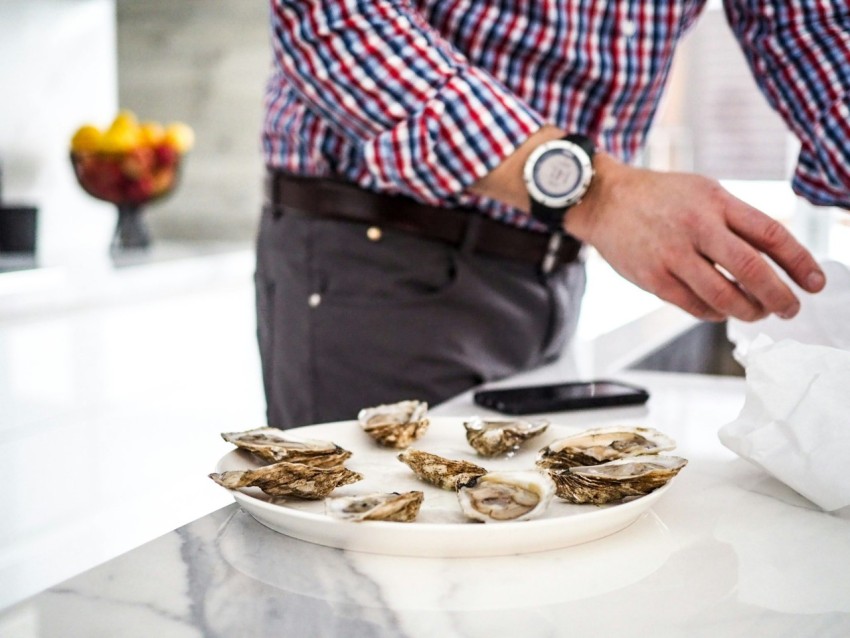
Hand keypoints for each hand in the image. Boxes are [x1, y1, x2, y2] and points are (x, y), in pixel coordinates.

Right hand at [565, 153, 825, 320]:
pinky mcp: (653, 278)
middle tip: (791, 309)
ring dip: (749, 310)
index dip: (800, 262)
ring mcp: (672, 255)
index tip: (816, 283)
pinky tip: (722, 310)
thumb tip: (777, 257)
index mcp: (715, 201)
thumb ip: (736, 219)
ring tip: (758, 312)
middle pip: (751, 269)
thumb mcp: (704, 191)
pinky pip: (695, 306)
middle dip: (780, 296)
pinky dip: (716, 313)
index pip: (770, 234)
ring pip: (724, 296)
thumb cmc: (660, 198)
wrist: (605, 201)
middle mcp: (696, 227)